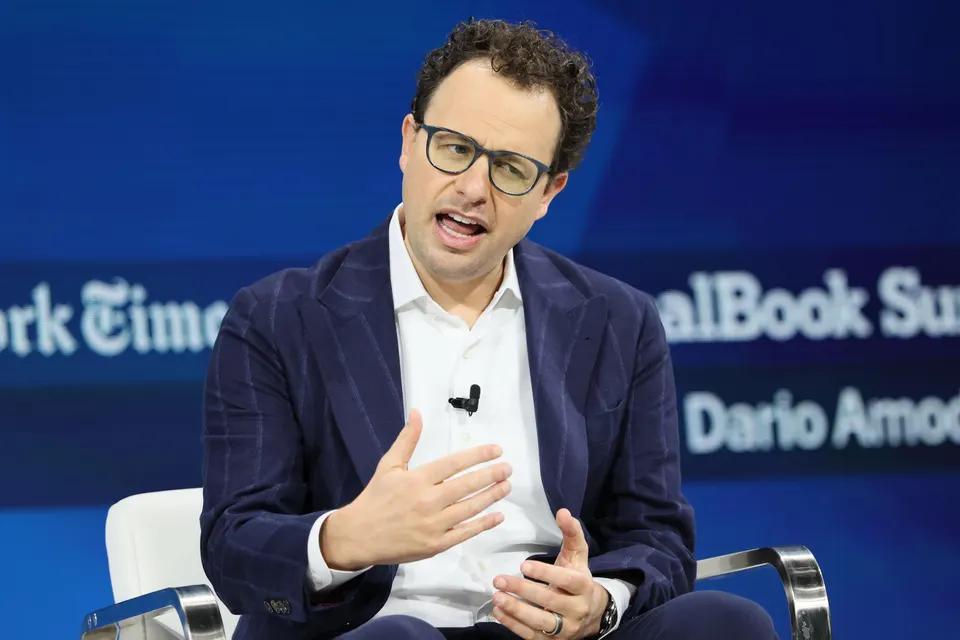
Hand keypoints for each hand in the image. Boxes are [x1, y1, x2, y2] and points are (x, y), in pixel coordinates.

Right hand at [321, 409, 511, 568]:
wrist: (358, 536)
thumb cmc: (375, 498)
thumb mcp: (388, 465)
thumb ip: (407, 439)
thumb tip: (417, 412)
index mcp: (417, 479)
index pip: (454, 463)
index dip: (478, 456)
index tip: (496, 450)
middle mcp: (428, 501)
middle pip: (467, 486)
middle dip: (491, 475)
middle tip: (508, 468)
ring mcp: (433, 525)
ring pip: (470, 509)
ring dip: (491, 496)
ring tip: (506, 486)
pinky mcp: (435, 545)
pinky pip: (465, 533)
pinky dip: (483, 524)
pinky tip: (498, 516)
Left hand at [491, 508, 607, 638]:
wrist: (592, 613)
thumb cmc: (578, 578)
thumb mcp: (578, 555)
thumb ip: (571, 533)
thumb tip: (563, 512)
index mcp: (584, 586)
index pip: (567, 581)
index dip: (546, 573)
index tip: (523, 566)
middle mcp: (577, 610)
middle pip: (550, 601)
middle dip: (523, 591)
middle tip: (499, 579)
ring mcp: (565, 628)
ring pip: (540, 622)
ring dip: (516, 610)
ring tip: (497, 597)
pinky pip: (532, 635)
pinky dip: (513, 625)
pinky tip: (498, 612)